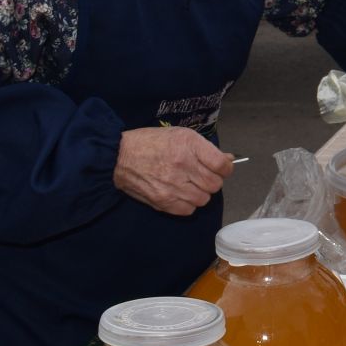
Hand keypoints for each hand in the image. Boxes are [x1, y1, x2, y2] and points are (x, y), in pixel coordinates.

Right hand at [114, 126, 233, 215]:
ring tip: (189, 185)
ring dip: (200, 193)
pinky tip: (180, 194)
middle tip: (202, 176)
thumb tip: (227, 160)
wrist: (118, 156)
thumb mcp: (180, 135)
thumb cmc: (151, 142)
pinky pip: (188, 210)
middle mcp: (183, 166)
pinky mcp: (162, 201)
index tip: (220, 168)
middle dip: (213, 181)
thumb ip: (205, 149)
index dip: (225, 168)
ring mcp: (172, 186)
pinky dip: (188, 204)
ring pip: (203, 199)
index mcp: (188, 146)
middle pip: (215, 184)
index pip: (222, 165)